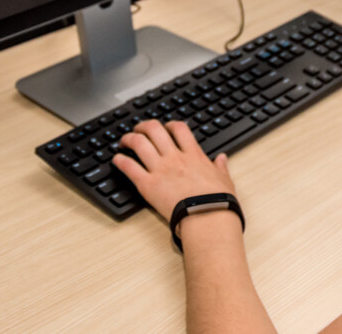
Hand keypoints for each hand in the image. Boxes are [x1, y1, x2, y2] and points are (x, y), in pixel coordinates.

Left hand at [112, 120, 236, 220]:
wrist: (207, 217)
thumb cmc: (218, 202)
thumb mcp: (225, 180)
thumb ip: (221, 167)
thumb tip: (222, 159)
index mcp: (193, 155)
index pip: (179, 129)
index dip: (169, 124)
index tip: (165, 127)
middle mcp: (175, 158)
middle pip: (155, 130)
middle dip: (144, 127)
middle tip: (139, 130)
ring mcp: (160, 170)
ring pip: (139, 144)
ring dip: (129, 139)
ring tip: (124, 142)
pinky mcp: (148, 185)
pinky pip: (129, 167)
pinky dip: (120, 161)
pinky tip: (117, 160)